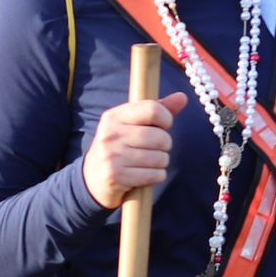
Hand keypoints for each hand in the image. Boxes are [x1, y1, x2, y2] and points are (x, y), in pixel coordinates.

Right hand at [83, 91, 190, 209]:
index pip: (152, 109)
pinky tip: (146, 174)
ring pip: (160, 158)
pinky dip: (157, 176)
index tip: (162, 125)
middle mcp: (110, 134)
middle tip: (157, 148)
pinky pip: (154, 175)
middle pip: (160, 137)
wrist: (93, 179)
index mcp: (114, 116)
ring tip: (149, 162)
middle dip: (165, 144)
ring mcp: (112, 156)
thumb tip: (182, 97)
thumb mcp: (131, 125)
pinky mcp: (116, 176)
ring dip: (161, 162)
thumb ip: (157, 110)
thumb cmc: (119, 147)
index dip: (166, 118)